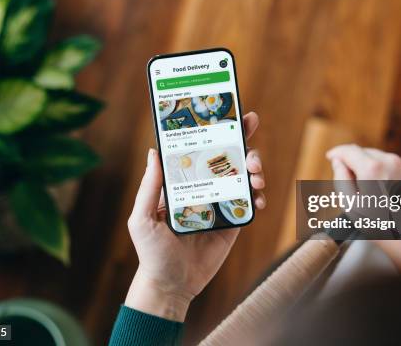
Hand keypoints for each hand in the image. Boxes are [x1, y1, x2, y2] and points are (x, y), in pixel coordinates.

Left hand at [125, 112, 265, 320]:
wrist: (171, 286)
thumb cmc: (152, 252)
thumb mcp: (142, 218)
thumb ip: (150, 187)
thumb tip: (155, 151)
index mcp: (183, 181)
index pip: (202, 149)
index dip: (218, 131)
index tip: (233, 115)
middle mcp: (204, 187)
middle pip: (229, 157)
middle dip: (245, 144)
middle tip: (251, 145)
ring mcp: (220, 203)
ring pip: (244, 176)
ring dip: (256, 169)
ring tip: (256, 176)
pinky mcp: (233, 222)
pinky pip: (250, 203)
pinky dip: (258, 198)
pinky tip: (258, 199)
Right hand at [326, 145, 400, 273]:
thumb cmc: (382, 228)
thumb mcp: (351, 206)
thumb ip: (341, 179)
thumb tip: (338, 161)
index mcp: (373, 169)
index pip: (350, 151)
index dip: (338, 153)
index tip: (332, 156)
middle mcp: (394, 162)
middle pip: (368, 153)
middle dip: (358, 163)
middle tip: (355, 181)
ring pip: (386, 159)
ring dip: (377, 168)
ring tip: (378, 191)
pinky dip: (395, 174)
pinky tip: (394, 192)